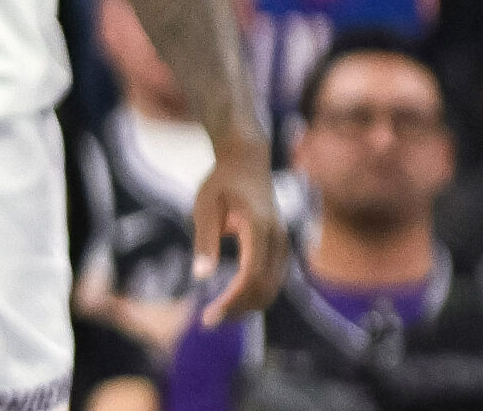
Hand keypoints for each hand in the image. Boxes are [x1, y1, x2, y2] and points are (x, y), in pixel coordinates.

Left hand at [191, 135, 285, 325]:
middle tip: (209, 321)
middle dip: (238, 309)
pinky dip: (254, 294)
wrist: (247, 162)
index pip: (252, 275)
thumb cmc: (222, 183)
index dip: (234, 300)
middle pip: (264, 288)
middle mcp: (277, 239)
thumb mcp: (205, 206)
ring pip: (271, 287)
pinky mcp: (280, 247)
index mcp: (259, 228)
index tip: (210, 315)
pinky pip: (272, 279)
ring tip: (217, 315)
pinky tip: (233, 301)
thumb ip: (205, 240)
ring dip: (247, 305)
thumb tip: (199, 276)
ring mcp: (283, 244)